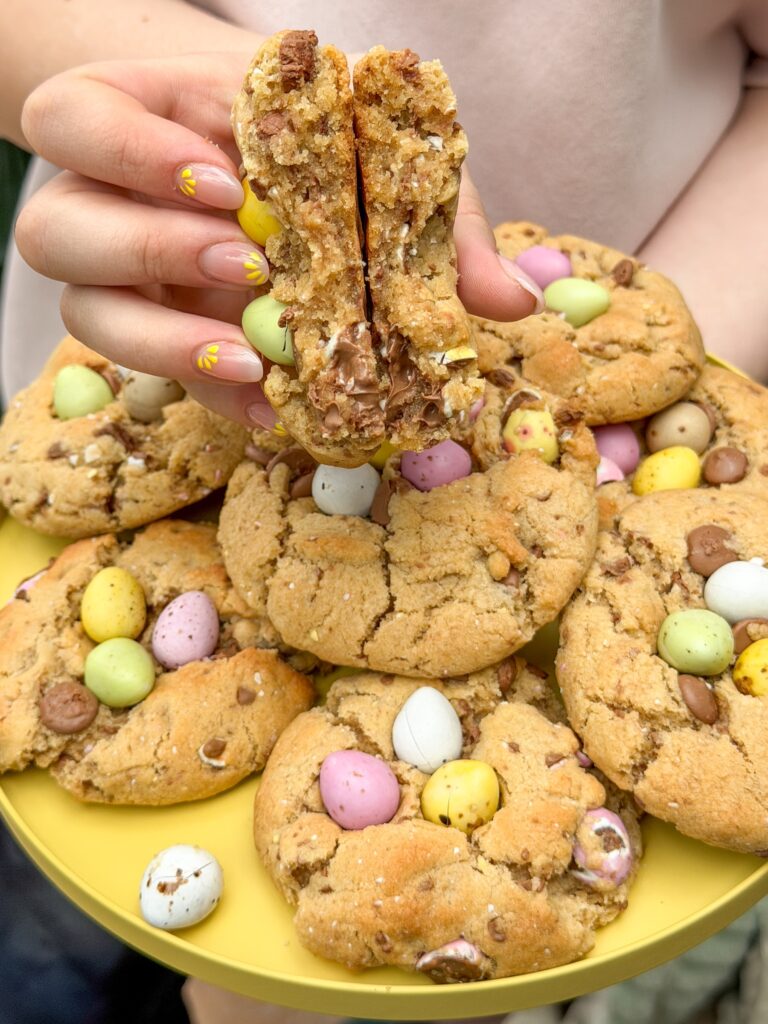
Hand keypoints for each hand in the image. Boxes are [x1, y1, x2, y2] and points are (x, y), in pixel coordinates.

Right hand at [16, 54, 542, 427]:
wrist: (256, 162)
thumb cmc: (303, 136)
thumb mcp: (365, 148)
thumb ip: (429, 211)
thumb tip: (513, 301)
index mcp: (133, 117)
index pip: (82, 124)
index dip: (134, 155)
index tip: (222, 183)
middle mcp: (102, 199)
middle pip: (57, 228)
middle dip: (150, 249)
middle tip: (248, 265)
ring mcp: (116, 275)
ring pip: (85, 313)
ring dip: (162, 340)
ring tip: (253, 357)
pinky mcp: (148, 333)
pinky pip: (152, 374)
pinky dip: (210, 392)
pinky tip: (270, 404)